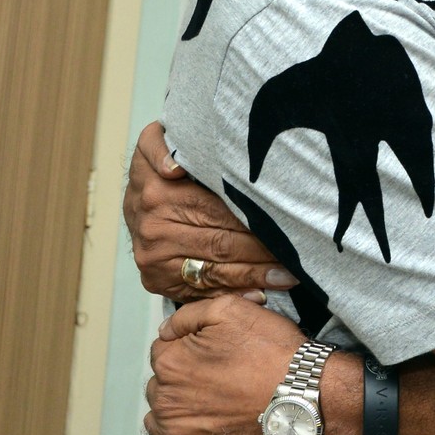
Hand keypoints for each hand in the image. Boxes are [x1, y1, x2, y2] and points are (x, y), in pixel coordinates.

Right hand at [126, 121, 294, 300]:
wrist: (136, 197)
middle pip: (221, 245)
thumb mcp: (157, 139)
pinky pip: (198, 291)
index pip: (219, 214)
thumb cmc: (162, 164)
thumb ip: (164, 144)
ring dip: (254, 277)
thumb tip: (173, 168)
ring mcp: (153, 259)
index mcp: (158, 196)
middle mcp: (154, 230)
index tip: (287, 231)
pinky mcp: (155, 280)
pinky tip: (259, 295)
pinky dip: (231, 294)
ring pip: (214, 271)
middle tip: (298, 261)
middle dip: (262, 255)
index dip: (255, 224)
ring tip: (288, 278)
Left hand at [143, 295, 304, 434]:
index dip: (188, 351)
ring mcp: (174, 434)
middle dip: (182, 383)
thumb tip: (165, 330)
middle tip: (220, 382)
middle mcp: (165, 399)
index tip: (214, 356)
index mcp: (170, 361)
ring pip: (158, 421)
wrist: (307, 395)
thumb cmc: (274, 352)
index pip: (162, 353)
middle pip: (160, 387)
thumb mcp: (233, 309)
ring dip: (177, 415)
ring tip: (213, 410)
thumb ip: (189, 314)